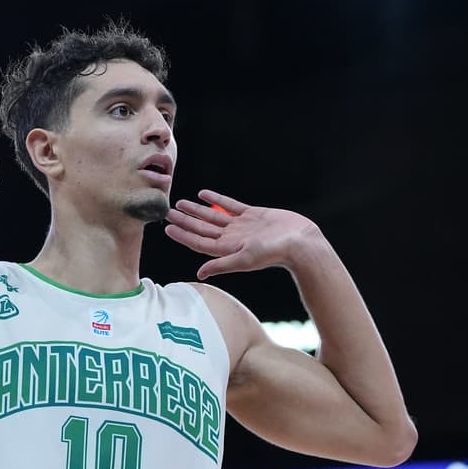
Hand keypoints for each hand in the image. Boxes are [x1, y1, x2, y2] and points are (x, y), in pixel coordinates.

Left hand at [163, 190, 320, 279]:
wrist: (300, 242)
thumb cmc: (274, 253)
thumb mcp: (245, 258)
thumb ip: (221, 264)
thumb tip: (200, 274)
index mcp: (227, 249)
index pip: (199, 242)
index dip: (183, 236)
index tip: (167, 228)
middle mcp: (232, 238)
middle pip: (202, 229)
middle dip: (185, 221)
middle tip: (167, 213)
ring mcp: (241, 226)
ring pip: (213, 216)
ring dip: (197, 210)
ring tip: (181, 203)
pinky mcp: (252, 215)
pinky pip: (230, 205)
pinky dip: (217, 199)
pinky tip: (204, 194)